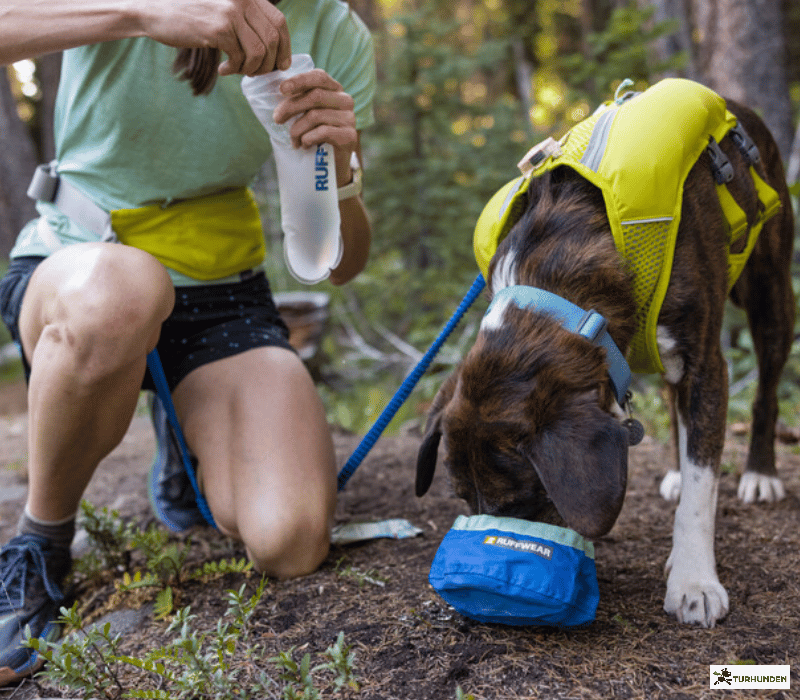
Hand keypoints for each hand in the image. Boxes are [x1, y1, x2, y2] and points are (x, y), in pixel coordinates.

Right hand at [139, 0, 290, 75]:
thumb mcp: (223, 9)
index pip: (279, 22)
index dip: (285, 46)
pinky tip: (223, 69)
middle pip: (274, 39)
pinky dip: (235, 69)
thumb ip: (246, 21)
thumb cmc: (191, 14)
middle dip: (270, 63)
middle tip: (255, 72)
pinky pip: (240, 58)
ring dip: (252, 68)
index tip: (281, 63)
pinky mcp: (218, 29)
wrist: (155, 10)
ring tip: (238, 70)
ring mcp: (231, 13)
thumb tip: (274, 48)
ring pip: (260, 52)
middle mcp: (242, 0)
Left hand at [272, 69, 357, 182]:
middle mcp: (345, 101)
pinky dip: (308, 139)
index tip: (281, 89)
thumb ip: (299, 100)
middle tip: (277, 119)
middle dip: (291, 107)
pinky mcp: (349, 136)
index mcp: (334, 90)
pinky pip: (323, 132)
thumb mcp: (307, 114)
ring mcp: (349, 118)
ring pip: (316, 116)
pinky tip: (304, 145)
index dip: (299, 80)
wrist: (332, 163)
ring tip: (293, 140)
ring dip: (297, 129)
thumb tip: (277, 91)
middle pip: (315, 96)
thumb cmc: (316, 135)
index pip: (319, 76)